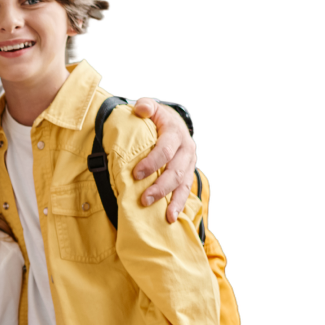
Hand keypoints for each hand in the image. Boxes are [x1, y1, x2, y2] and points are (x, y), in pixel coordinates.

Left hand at [131, 97, 196, 222]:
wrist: (173, 123)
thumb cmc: (155, 117)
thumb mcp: (151, 107)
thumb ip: (146, 106)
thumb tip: (141, 108)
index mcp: (175, 132)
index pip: (165, 149)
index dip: (152, 163)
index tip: (136, 175)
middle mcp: (186, 149)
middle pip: (175, 171)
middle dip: (160, 187)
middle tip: (144, 199)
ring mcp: (189, 163)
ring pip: (183, 184)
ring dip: (173, 200)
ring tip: (164, 215)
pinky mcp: (188, 173)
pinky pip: (185, 190)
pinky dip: (179, 204)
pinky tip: (171, 218)